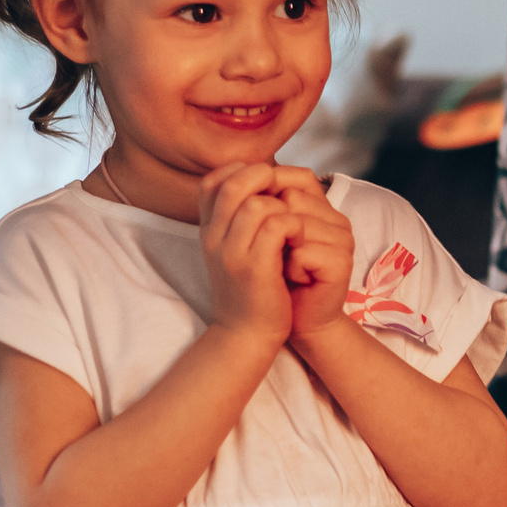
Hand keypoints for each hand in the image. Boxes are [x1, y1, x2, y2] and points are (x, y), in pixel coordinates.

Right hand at [197, 163, 301, 347]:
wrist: (246, 334)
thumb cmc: (250, 288)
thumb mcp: (235, 249)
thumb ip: (239, 219)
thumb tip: (262, 180)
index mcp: (208, 230)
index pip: (212, 181)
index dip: (241, 172)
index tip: (264, 185)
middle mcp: (214, 238)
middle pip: (233, 185)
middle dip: (264, 179)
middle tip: (284, 194)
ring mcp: (232, 253)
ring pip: (257, 204)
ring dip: (283, 206)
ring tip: (292, 223)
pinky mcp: (255, 269)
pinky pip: (277, 226)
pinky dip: (294, 225)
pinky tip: (298, 239)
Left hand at [270, 171, 356, 345]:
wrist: (287, 320)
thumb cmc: (271, 275)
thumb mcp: (260, 232)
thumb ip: (259, 200)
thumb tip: (240, 170)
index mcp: (320, 206)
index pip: (295, 177)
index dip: (267, 196)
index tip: (259, 228)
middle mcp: (336, 218)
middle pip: (291, 199)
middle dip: (270, 228)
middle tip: (275, 255)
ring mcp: (343, 239)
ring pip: (296, 223)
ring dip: (278, 249)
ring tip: (284, 267)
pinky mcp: (343, 262)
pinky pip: (303, 251)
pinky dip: (290, 268)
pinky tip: (295, 279)